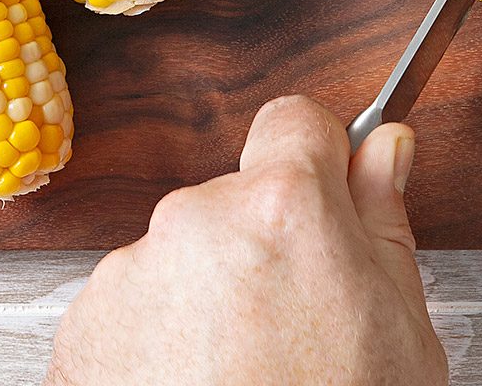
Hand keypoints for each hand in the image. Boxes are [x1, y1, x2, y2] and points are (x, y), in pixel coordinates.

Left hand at [45, 96, 445, 385]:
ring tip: (242, 372)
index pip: (295, 121)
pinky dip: (158, 342)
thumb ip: (385, 223)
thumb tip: (387, 153)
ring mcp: (129, 275)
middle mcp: (194, 222)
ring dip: (206, 295)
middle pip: (235, 198)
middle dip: (263, 244)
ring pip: (181, 255)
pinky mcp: (81, 329)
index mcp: (282, 207)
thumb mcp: (399, 330)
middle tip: (296, 324)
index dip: (319, 159)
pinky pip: (132, 308)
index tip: (328, 195)